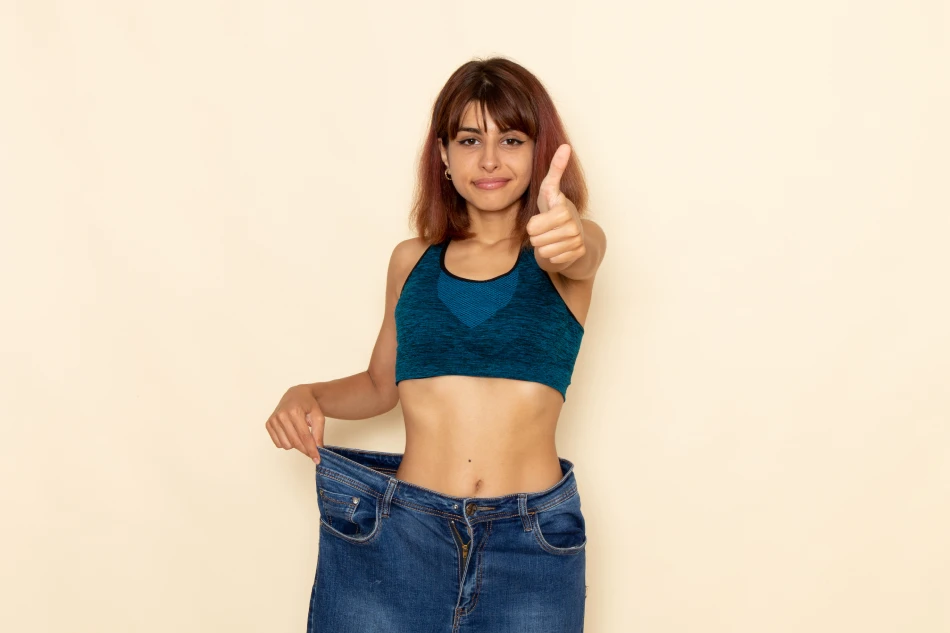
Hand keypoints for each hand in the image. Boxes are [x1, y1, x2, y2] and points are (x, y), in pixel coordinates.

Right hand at [265, 384, 323, 462]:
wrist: (295, 395)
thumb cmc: (308, 405)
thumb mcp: (318, 415)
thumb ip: (319, 432)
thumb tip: (318, 449)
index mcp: (294, 411)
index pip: (304, 436)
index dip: (311, 449)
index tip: (317, 459)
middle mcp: (281, 415)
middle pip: (295, 442)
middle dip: (305, 449)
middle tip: (312, 452)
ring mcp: (273, 420)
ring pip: (286, 445)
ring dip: (295, 445)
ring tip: (300, 433)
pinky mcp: (268, 424)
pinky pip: (278, 443)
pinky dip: (287, 442)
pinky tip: (291, 433)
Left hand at [527, 143, 585, 265]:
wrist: (574, 233)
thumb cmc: (556, 208)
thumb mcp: (550, 190)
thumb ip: (555, 169)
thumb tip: (565, 145)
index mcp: (563, 209)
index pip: (533, 227)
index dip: (532, 225)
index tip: (541, 219)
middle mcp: (573, 226)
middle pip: (536, 240)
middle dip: (537, 236)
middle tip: (546, 229)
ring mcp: (577, 241)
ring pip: (543, 251)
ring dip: (544, 245)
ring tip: (552, 237)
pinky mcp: (578, 254)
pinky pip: (552, 260)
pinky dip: (552, 255)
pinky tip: (559, 246)